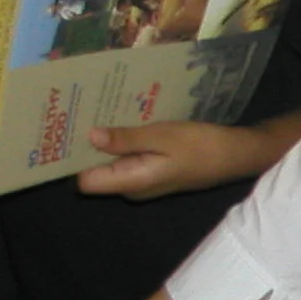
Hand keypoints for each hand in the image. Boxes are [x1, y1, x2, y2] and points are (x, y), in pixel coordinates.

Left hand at [77, 121, 264, 200]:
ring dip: (106, 142)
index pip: (86, 181)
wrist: (237, 156)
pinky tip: (124, 121)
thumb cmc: (201, 146)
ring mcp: (144, 181)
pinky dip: (123, 143)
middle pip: (96, 172)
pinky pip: (129, 159)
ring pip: (113, 164)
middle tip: (77, 113)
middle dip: (86, 146)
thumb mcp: (162, 136)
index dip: (73, 160)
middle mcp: (133, 188)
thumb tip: (90, 137)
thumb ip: (126, 139)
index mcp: (132, 182)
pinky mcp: (153, 172)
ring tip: (97, 111)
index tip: (63, 134)